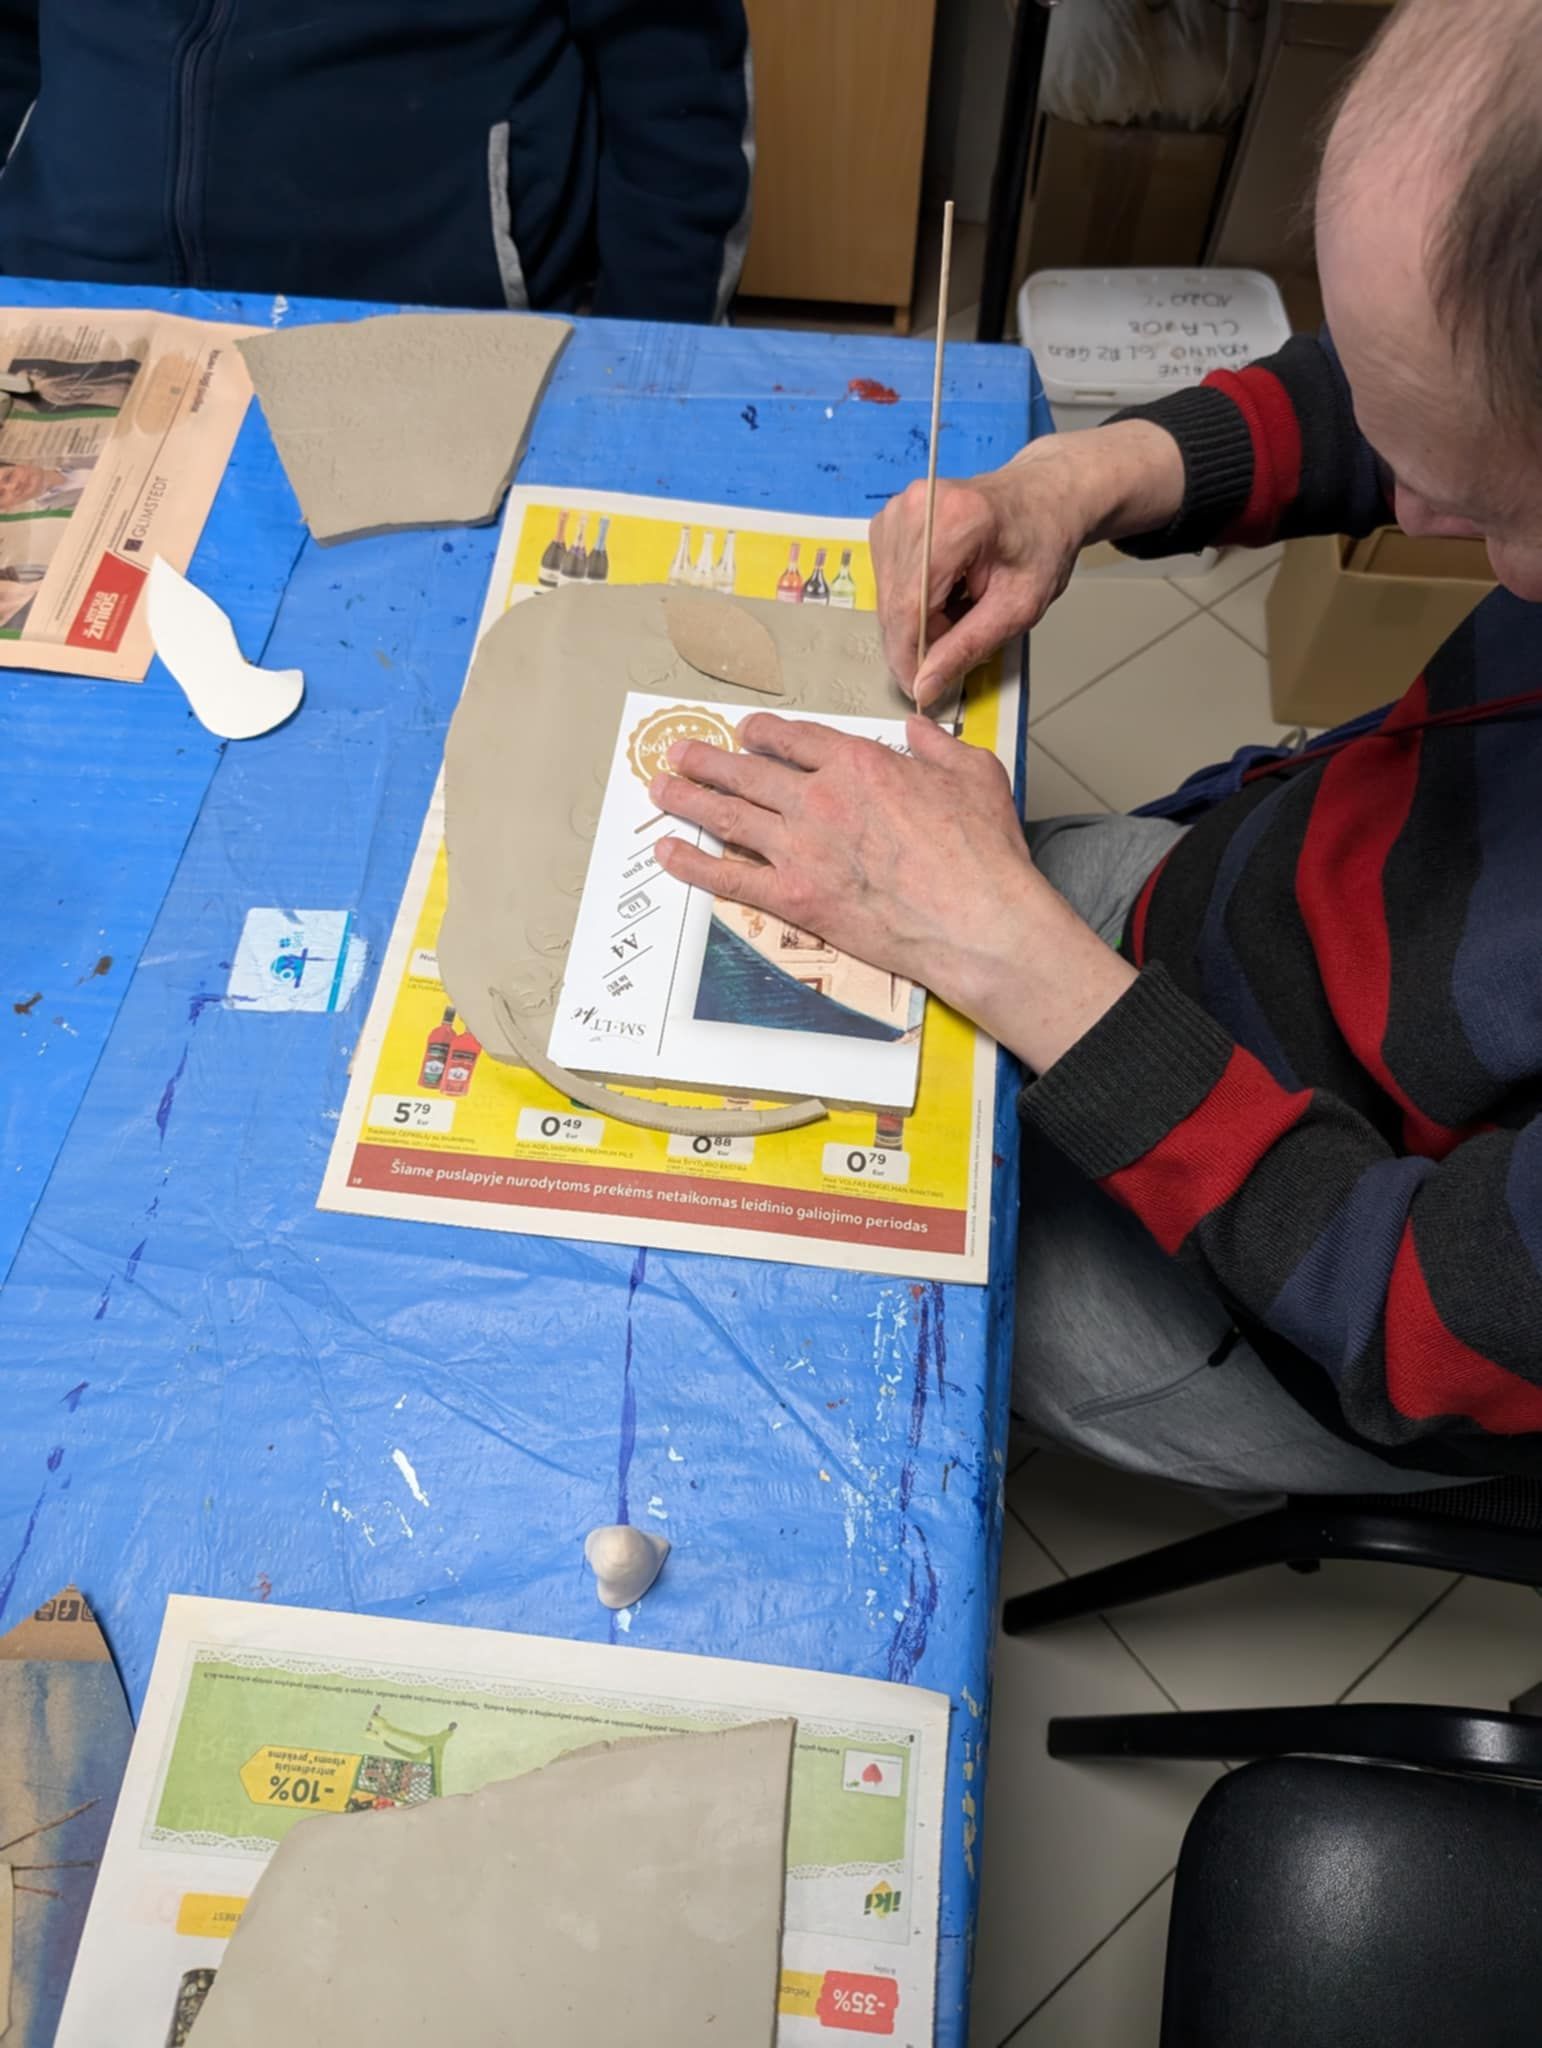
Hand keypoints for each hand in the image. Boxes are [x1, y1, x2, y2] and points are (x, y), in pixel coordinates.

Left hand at [650, 712, 1136, 1070]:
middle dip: (708, 761)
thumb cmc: (982, 851)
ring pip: (729, 817)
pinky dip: (693, 864)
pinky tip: (667, 852)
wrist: (975, 918)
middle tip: (680, 754)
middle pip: (748, 773)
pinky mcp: (794, 898)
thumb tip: (917, 730)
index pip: (795, 739)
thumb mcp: (973, 773)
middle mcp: (819, 798)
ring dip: (688, 799)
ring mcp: (801, 849)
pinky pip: (729, 877)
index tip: (747, 732)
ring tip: (660, 788)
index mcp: (859, 763)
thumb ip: (937, 746)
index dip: (764, 733)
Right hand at [870, 420, 1186, 710]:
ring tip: (960, 609)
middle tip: (956, 645)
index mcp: (954, 519)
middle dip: (917, 640)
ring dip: (916, 621)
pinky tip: (944, 592)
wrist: (1042, 498)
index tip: (920, 690)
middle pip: (893, 603)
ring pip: (886, 597)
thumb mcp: (1018, 606)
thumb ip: (968, 646)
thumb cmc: (1040, 544)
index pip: (909, 606)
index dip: (908, 656)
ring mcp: (896, 510)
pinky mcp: (887, 520)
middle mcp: (915, 507)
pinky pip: (886, 581)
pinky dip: (911, 601)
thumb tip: (924, 686)